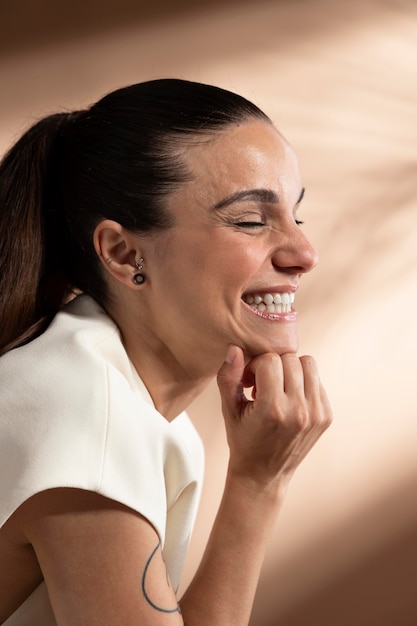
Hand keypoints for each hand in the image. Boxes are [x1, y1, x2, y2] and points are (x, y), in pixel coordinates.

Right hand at [216, 345, 332, 490]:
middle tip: (262, 385)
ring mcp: (316, 414)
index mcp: (273, 409)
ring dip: (291, 370)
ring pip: (308, 364)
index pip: (270, 361)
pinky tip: (289, 399)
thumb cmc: (243, 439)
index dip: (255, 366)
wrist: (263, 475)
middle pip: (290, 359)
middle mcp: (299, 411)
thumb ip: (229, 376)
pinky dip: (302, 383)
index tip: (249, 382)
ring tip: (277, 388)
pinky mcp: (326, 416)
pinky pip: (317, 380)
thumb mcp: (229, 409)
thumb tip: (235, 349)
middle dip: (273, 366)